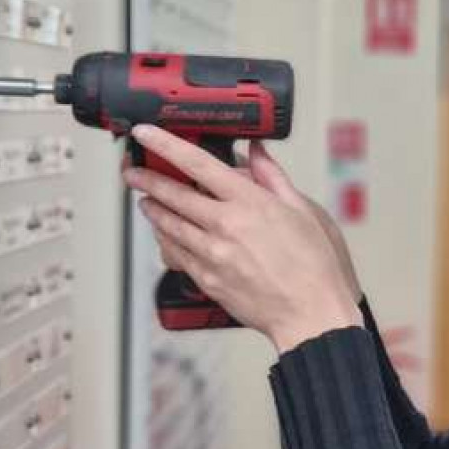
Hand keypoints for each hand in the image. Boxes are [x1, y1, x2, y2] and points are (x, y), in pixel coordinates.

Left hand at [120, 127, 362, 352]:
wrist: (311, 314)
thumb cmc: (314, 267)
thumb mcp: (303, 211)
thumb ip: (273, 177)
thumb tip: (257, 151)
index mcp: (250, 203)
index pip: (198, 164)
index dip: (166, 145)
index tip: (147, 135)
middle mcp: (226, 226)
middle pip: (173, 194)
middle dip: (148, 180)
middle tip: (134, 172)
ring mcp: (213, 255)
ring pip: (169, 225)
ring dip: (153, 210)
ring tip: (145, 202)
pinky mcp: (208, 280)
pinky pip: (176, 254)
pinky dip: (165, 240)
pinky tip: (164, 234)